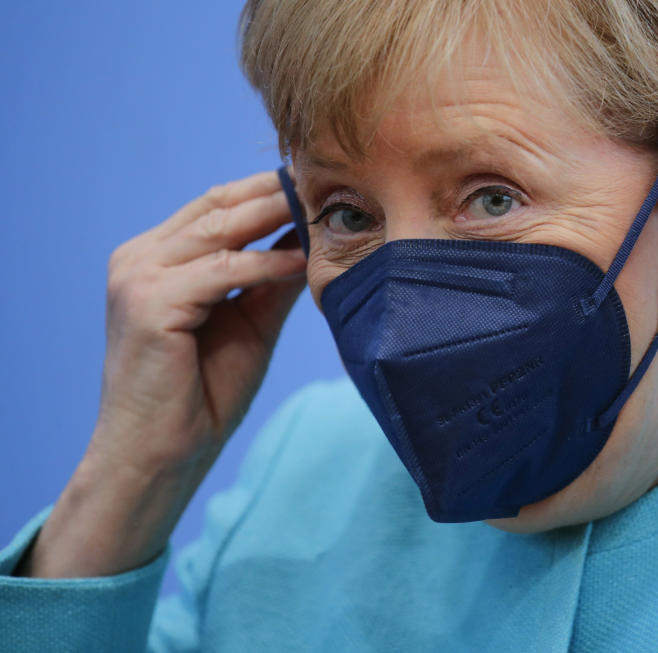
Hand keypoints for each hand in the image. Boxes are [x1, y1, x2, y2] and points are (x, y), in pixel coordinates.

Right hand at [22, 170, 305, 577]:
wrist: (161, 455)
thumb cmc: (202, 394)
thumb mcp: (249, 322)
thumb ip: (273, 278)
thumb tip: (313, 236)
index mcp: (154, 258)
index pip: (216, 206)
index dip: (267, 190)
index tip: (318, 181)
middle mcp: (138, 258)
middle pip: (218, 207)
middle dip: (276, 193)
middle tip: (328, 181)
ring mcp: (137, 278)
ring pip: (219, 230)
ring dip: (276, 215)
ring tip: (324, 208)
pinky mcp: (147, 304)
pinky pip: (221, 271)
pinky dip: (265, 264)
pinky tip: (303, 260)